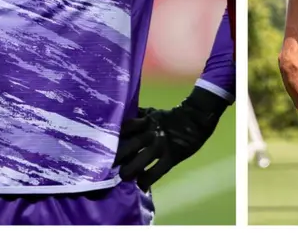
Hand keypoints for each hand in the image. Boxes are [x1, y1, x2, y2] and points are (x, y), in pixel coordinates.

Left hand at [115, 86, 229, 190]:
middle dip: (116, 157)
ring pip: (140, 161)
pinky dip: (147, 180)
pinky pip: (157, 171)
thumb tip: (118, 117)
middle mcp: (150, 134)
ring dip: (129, 171)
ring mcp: (161, 146)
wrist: (197, 117)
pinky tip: (141, 186)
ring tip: (121, 177)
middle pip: (128, 146)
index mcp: (145, 122)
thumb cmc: (171, 117)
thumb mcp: (152, 112)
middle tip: (104, 167)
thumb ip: (137, 117)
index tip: (100, 146)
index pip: (124, 128)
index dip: (112, 138)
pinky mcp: (172, 156)